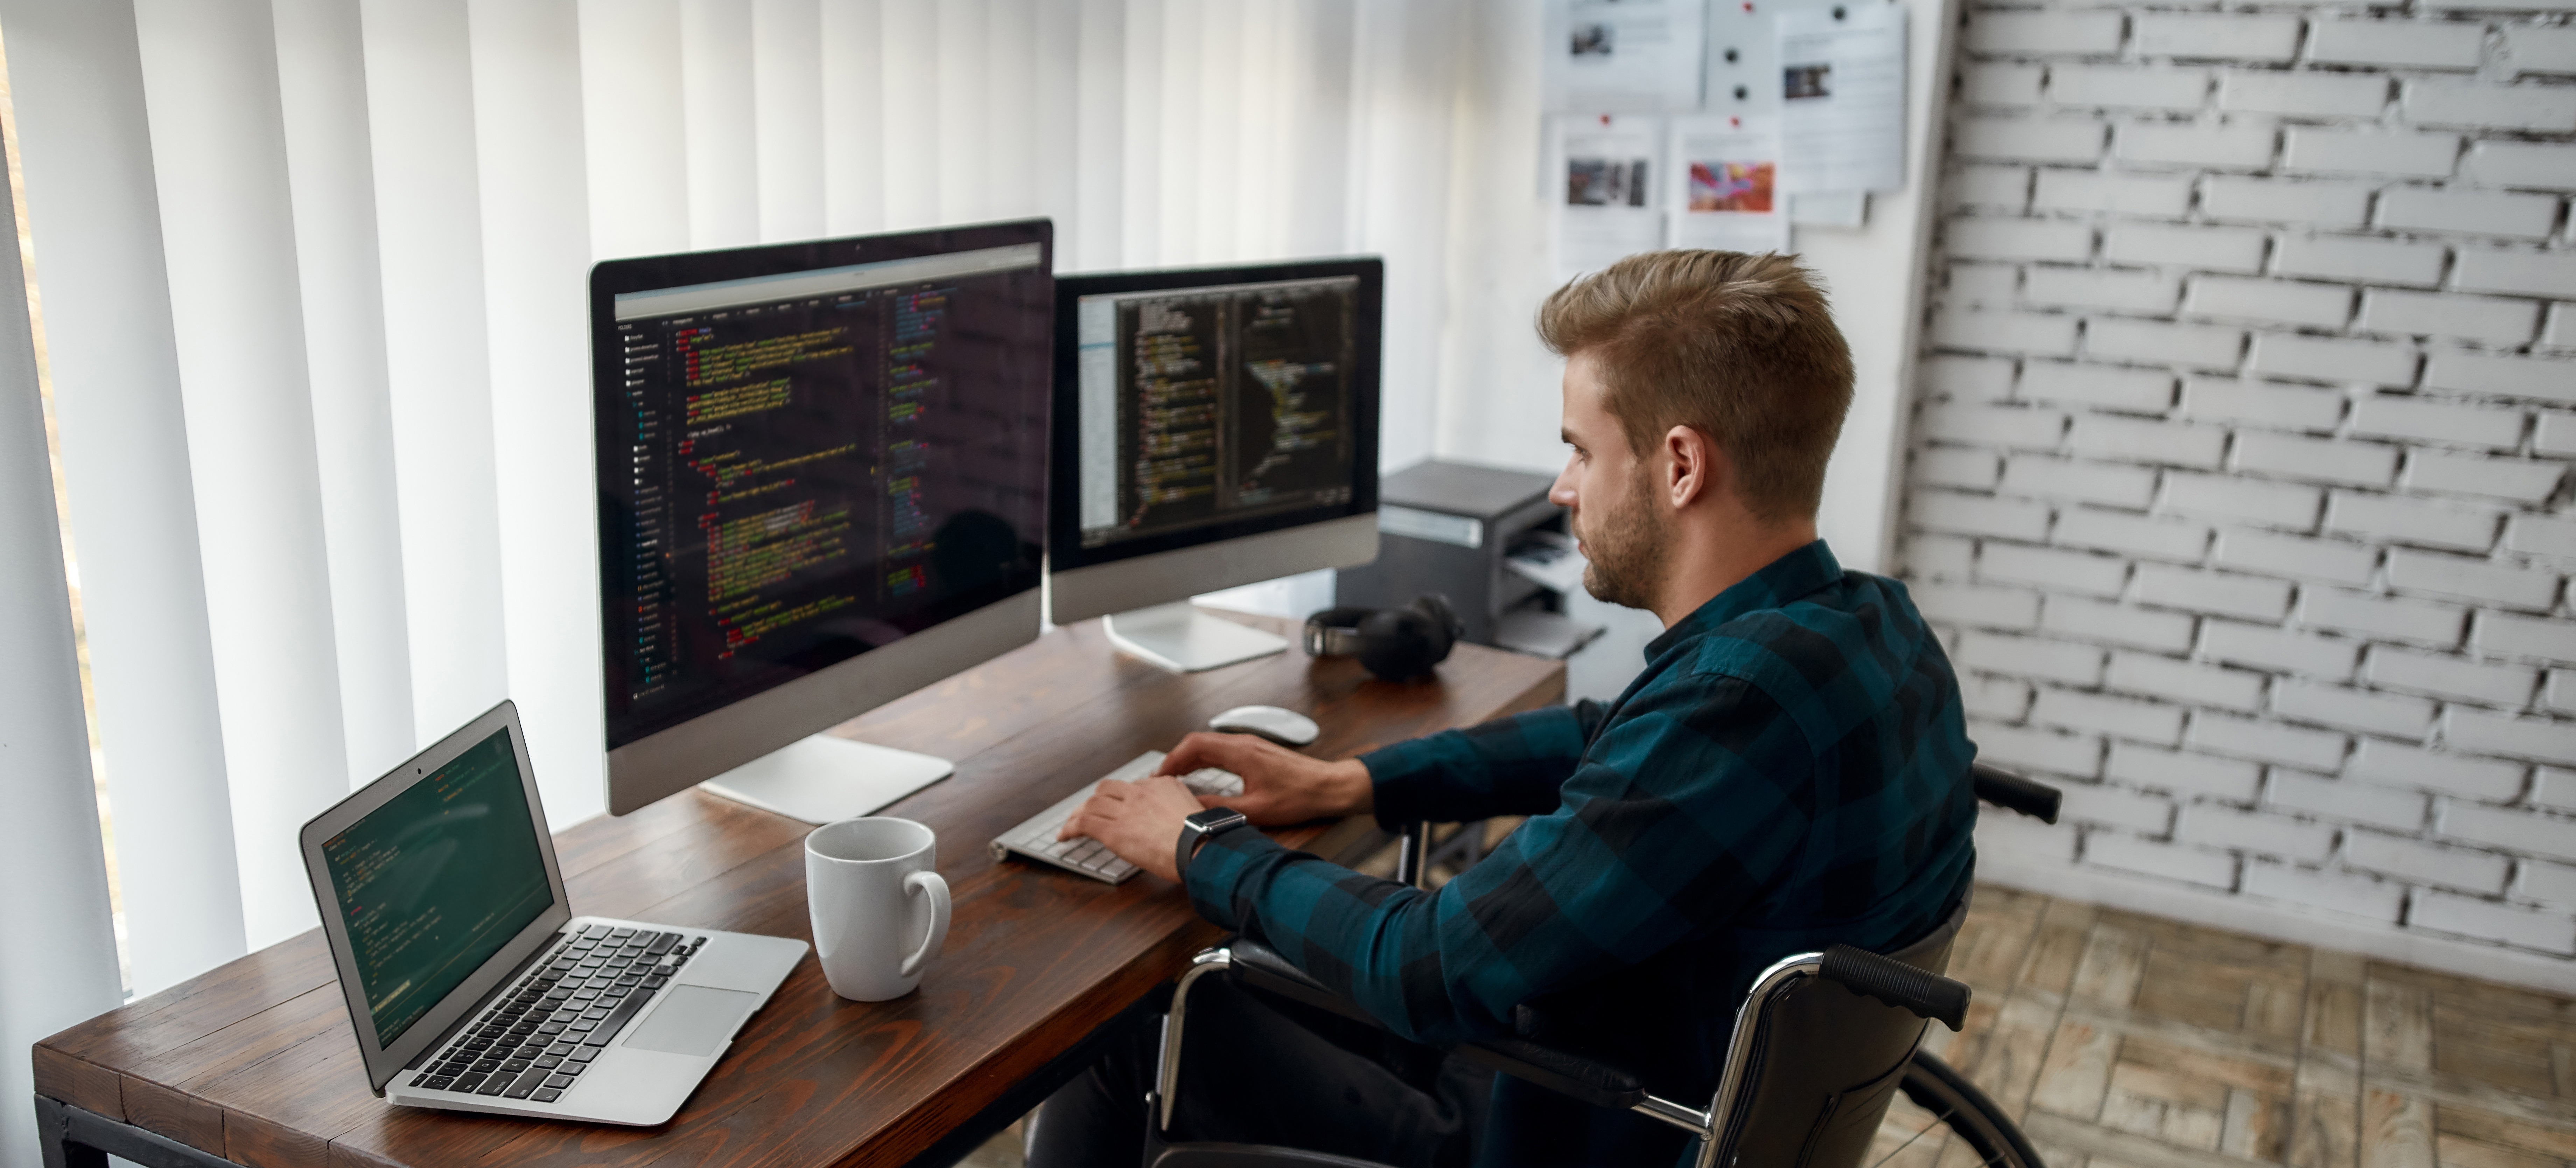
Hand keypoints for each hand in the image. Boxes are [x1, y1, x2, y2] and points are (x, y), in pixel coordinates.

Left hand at [1058, 773, 1203, 882]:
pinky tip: (1064, 836)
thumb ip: (1182, 808)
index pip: (1133, 787)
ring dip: (1078, 814)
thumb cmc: (1204, 836)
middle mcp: (1140, 793)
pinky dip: (1070, 828)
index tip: (1117, 807)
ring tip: (1071, 824)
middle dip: (1095, 800)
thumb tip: (1180, 819)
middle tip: (1088, 811)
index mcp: (1162, 785)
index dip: (1121, 798)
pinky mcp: (1113, 830)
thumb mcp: (1196, 811)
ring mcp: (1125, 810)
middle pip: (1107, 789)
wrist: (1200, 845)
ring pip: (1092, 804)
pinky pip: (1084, 823)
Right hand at [1155, 732, 1372, 826]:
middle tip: (1161, 779)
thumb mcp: (1256, 809)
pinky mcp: (1257, 751)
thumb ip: (1220, 808)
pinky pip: (1222, 750)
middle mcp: (1244, 743)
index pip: (1194, 745)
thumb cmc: (1299, 797)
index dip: (1172, 759)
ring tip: (1176, 779)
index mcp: (1240, 752)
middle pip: (1198, 742)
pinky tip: (1202, 775)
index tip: (1159, 776)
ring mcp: (1251, 745)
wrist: (1329, 787)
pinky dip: (1206, 760)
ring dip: (1190, 759)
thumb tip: (1192, 809)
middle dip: (1176, 759)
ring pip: (1210, 745)